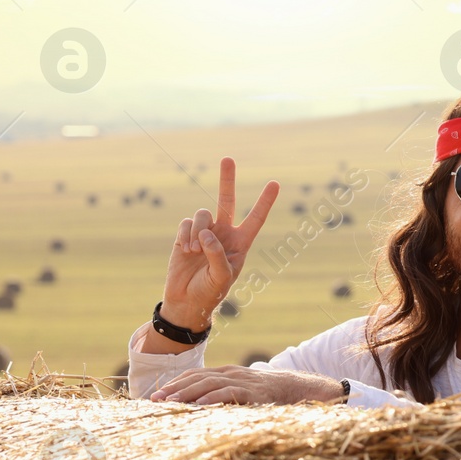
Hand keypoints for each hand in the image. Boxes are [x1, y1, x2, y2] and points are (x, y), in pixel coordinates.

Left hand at [150, 366, 343, 404]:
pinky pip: (229, 393)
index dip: (176, 383)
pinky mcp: (252, 392)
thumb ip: (222, 394)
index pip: (195, 374)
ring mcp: (241, 381)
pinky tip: (199, 405)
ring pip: (209, 384)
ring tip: (171, 402)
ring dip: (187, 393)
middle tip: (156, 399)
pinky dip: (213, 398)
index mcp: (226, 373)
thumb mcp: (241, 391)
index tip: (158, 394)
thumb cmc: (266, 394)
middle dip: (175, 388)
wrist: (296, 388)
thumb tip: (199, 408)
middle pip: (197, 378)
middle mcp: (231, 373)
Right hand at [160, 158, 278, 328]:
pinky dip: (185, 236)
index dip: (265, 202)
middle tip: (228, 158)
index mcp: (241, 243)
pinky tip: (185, 250)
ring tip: (195, 251)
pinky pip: (186, 223)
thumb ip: (217, 254)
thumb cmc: (210, 291)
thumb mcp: (221, 276)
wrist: (186, 300)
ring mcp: (204, 232)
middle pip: (227, 201)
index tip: (275, 183)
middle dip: (227, 180)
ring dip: (198, 231)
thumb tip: (207, 232)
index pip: (256, 219)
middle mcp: (224, 233)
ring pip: (203, 215)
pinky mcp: (185, 235)